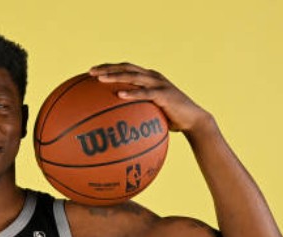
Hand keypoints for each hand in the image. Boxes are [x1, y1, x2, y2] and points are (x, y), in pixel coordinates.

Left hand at [89, 63, 210, 132]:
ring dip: (116, 76)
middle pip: (126, 67)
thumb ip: (135, 112)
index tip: (91, 72)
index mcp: (148, 78)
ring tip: (100, 79)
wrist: (192, 121)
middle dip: (107, 68)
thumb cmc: (169, 119)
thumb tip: (115, 124)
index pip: (125, 68)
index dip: (108, 67)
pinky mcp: (164, 94)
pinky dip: (132, 93)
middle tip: (90, 73)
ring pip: (133, 76)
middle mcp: (152, 76)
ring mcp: (159, 84)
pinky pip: (145, 93)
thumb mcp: (150, 113)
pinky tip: (119, 95)